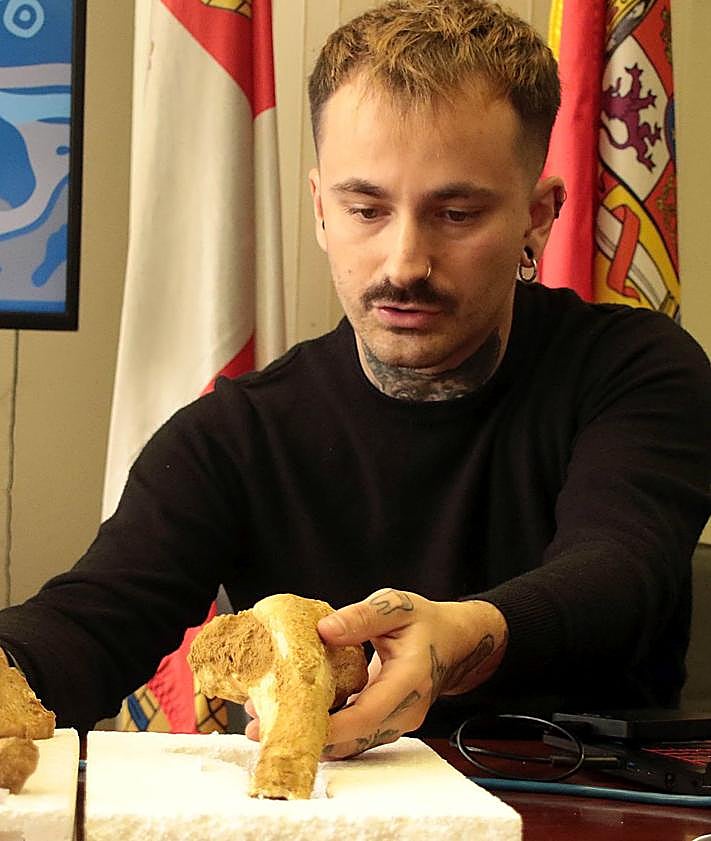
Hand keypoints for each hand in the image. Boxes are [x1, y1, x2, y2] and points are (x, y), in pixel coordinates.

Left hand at [244, 588, 506, 757]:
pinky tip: (290, 716)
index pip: (365, 716)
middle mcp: (403, 713)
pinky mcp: (382, 723)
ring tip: (263, 721)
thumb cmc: (426, 623)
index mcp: (409, 683)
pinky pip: (350, 734)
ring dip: (308, 735)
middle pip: (351, 739)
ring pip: (348, 742)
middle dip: (304, 735)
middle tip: (259, 725)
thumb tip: (323, 630)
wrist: (452, 643)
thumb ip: (363, 617)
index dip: (327, 726)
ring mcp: (394, 723)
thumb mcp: (397, 607)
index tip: (288, 721)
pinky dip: (321, 729)